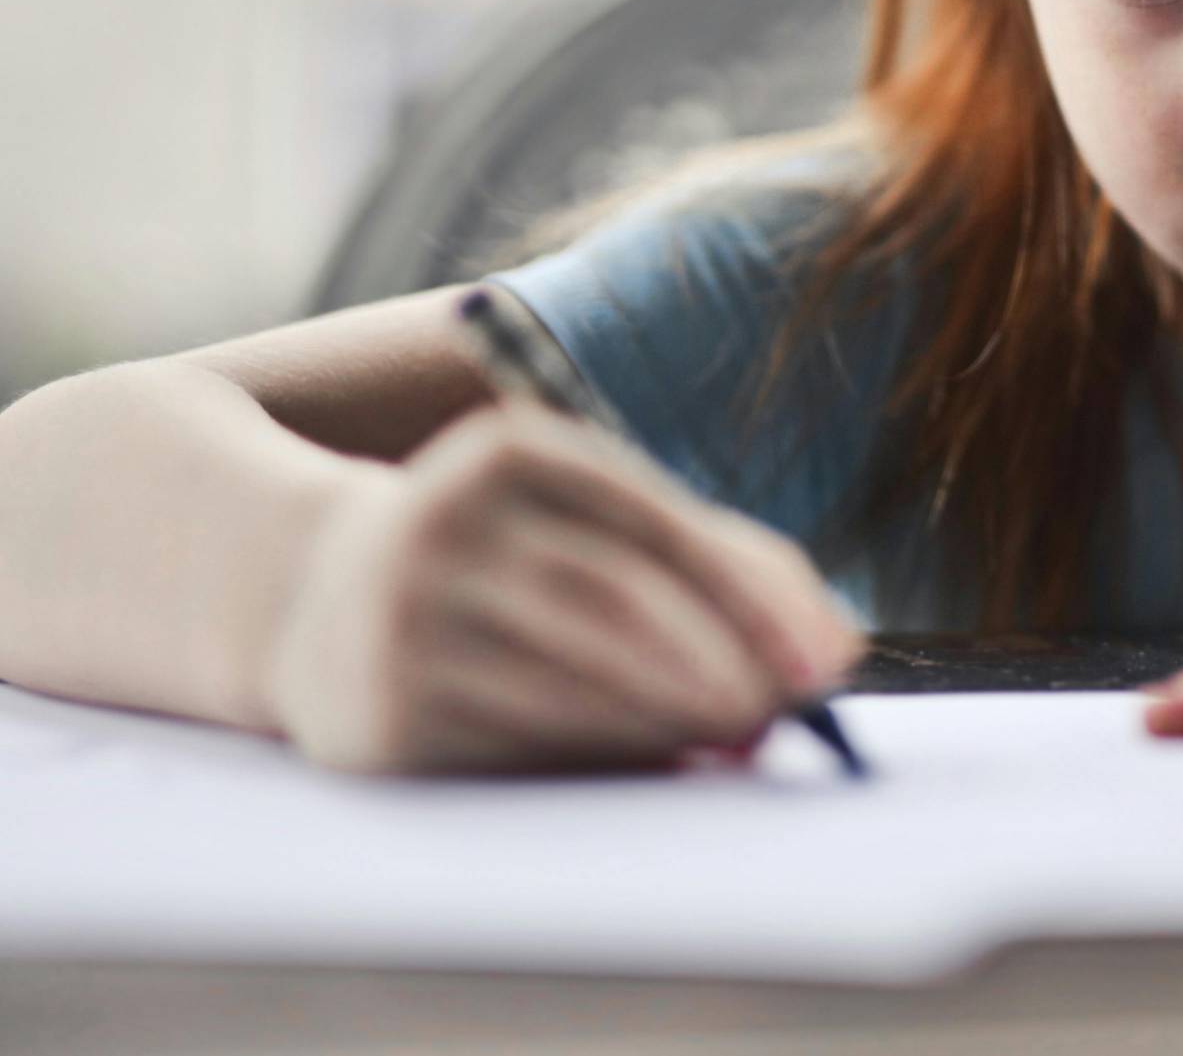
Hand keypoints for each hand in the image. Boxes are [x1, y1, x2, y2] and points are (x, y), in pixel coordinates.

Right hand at [265, 401, 864, 774]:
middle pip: (615, 604)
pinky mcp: (382, 719)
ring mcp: (400, 622)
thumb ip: (727, 566)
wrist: (315, 599)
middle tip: (786, 714)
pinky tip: (658, 761)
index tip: (826, 664)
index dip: (752, 598)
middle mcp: (442, 523)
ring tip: (738, 737)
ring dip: (675, 723)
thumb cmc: (514, 556)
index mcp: (510, 451)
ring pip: (573, 684)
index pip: (654, 524)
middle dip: (721, 668)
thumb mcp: (598, 521)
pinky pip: (524, 749)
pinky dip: (607, 762)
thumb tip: (836, 651)